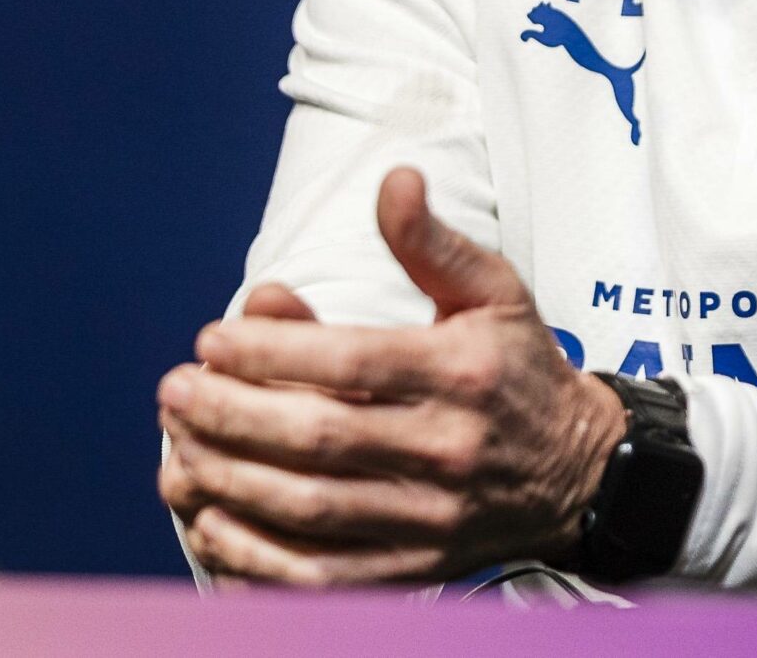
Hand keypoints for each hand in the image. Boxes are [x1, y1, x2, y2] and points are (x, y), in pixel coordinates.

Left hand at [157, 167, 626, 585]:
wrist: (582, 473)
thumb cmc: (521, 370)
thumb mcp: (493, 291)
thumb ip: (433, 242)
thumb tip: (393, 180)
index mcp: (459, 372)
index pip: (349, 361)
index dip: (270, 352)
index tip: (211, 341)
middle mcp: (446, 448)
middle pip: (319, 437)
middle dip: (231, 415)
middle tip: (173, 393)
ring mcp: (430, 517)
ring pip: (313, 508)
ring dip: (231, 482)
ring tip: (178, 450)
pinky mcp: (416, 567)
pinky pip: (327, 576)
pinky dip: (262, 560)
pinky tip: (215, 526)